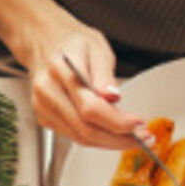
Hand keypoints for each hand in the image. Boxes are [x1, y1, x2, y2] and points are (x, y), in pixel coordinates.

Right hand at [15, 15, 145, 149]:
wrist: (47, 44)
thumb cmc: (74, 44)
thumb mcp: (97, 48)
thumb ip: (105, 75)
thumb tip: (113, 97)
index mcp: (61, 70)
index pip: (89, 107)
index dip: (115, 120)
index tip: (137, 123)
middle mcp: (48, 92)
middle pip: (84, 127)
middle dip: (116, 137)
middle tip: (141, 138)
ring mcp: (43, 109)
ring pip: (79, 137)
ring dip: (108, 141)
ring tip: (130, 138)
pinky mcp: (45, 119)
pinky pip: (73, 135)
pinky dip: (95, 138)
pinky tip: (111, 133)